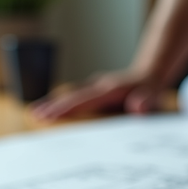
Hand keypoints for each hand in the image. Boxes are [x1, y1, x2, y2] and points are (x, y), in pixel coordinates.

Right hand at [31, 71, 164, 120]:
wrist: (151, 73)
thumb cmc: (151, 89)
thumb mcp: (154, 95)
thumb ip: (146, 101)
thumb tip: (137, 107)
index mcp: (109, 90)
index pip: (83, 100)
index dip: (66, 108)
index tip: (49, 114)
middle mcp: (98, 86)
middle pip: (71, 97)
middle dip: (52, 106)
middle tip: (33, 115)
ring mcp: (94, 88)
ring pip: (70, 96)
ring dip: (53, 104)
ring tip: (35, 114)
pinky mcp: (93, 92)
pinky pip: (75, 99)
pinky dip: (61, 104)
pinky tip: (49, 111)